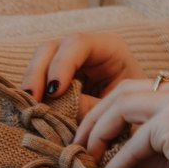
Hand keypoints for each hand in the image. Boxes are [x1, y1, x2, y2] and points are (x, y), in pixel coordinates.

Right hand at [20, 31, 146, 114]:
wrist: (139, 124)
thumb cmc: (134, 111)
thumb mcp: (116, 108)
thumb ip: (87, 106)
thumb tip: (55, 105)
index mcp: (109, 47)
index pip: (78, 44)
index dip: (62, 64)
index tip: (54, 91)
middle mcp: (84, 51)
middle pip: (51, 48)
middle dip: (37, 72)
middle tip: (32, 98)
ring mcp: (68, 64)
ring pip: (39, 62)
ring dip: (30, 83)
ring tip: (29, 106)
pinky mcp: (57, 81)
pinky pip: (37, 82)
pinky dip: (32, 94)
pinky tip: (31, 109)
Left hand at [75, 76, 168, 167]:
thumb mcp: (163, 159)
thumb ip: (134, 146)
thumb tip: (98, 145)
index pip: (138, 92)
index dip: (108, 112)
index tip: (88, 137)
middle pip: (124, 90)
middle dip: (94, 117)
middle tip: (76, 144)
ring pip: (121, 104)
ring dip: (98, 132)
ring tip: (86, 156)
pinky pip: (134, 136)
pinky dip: (119, 157)